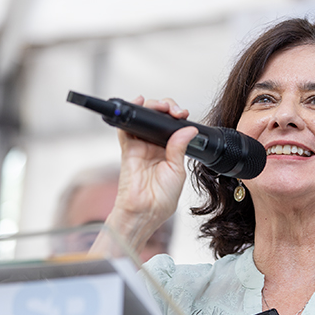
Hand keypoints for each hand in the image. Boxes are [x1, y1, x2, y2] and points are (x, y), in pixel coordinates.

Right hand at [107, 96, 197, 252]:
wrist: (145, 212)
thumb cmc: (161, 199)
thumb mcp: (177, 171)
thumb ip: (179, 148)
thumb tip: (188, 130)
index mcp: (170, 153)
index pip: (173, 128)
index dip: (178, 118)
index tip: (184, 114)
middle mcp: (154, 147)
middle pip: (158, 119)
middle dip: (167, 108)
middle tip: (174, 110)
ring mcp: (141, 146)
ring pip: (144, 120)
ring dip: (152, 107)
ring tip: (161, 106)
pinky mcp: (128, 148)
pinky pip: (127, 128)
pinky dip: (131, 114)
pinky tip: (138, 103)